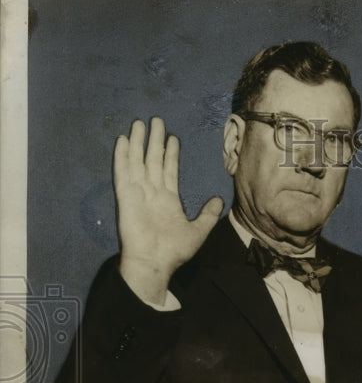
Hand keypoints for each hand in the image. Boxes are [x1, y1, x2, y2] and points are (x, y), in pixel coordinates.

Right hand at [114, 117, 223, 304]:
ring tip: (140, 122)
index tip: (173, 137)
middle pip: (153, 159)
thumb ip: (208, 215)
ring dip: (138, 142)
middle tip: (156, 120)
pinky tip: (122, 140)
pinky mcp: (126, 196)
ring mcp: (138, 192)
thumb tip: (219, 200)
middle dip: (154, 140)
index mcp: (168, 198)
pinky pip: (123, 172)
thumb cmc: (175, 251)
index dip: (170, 153)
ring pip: (138, 161)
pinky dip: (122, 156)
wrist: (155, 262)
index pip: (169, 169)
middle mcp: (152, 192)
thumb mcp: (198, 231)